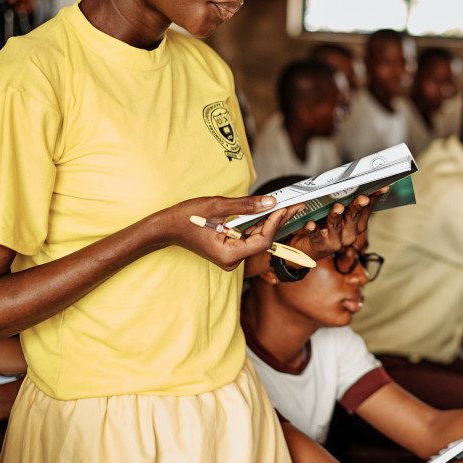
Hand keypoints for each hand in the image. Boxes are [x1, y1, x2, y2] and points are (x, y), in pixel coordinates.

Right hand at [155, 195, 304, 270]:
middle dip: (278, 221)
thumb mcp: (217, 206)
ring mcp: (230, 257)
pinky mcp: (229, 250)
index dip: (275, 223)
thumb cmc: (186, 217)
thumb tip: (270, 201)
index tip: (285, 206)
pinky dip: (258, 225)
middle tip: (296, 205)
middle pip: (262, 241)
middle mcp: (232, 261)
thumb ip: (246, 206)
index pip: (262, 241)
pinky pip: (248, 237)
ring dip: (270, 222)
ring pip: (257, 239)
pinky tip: (270, 212)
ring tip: (288, 206)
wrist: (166, 228)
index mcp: (229, 255)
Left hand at [285, 187, 388, 262]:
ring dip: (336, 216)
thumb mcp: (337, 215)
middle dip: (357, 207)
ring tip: (337, 207)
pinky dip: (313, 230)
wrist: (308, 248)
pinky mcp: (319, 245)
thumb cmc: (324, 225)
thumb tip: (352, 182)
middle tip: (362, 197)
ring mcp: (335, 241)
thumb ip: (345, 202)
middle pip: (353, 218)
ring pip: (336, 226)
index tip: (381, 188)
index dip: (373, 200)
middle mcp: (348, 235)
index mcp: (355, 226)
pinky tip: (310, 224)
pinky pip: (316, 237)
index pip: (366, 211)